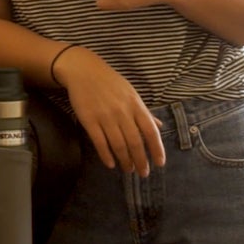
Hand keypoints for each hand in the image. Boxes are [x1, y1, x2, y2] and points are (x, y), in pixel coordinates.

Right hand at [53, 46, 165, 175]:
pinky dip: (106, 155)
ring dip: (125, 160)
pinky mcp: (89, 120)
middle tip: (143, 173)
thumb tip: (159, 126)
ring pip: (118, 145)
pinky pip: (99, 142)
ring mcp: (105, 116)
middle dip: (140, 160)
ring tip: (128, 170)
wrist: (84, 71)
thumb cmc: (110, 82)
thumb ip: (144, 112)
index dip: (157, 149)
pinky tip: (110, 164)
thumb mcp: (131, 94)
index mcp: (136, 105)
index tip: (159, 163)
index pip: (150, 131)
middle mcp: (122, 112)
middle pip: (135, 142)